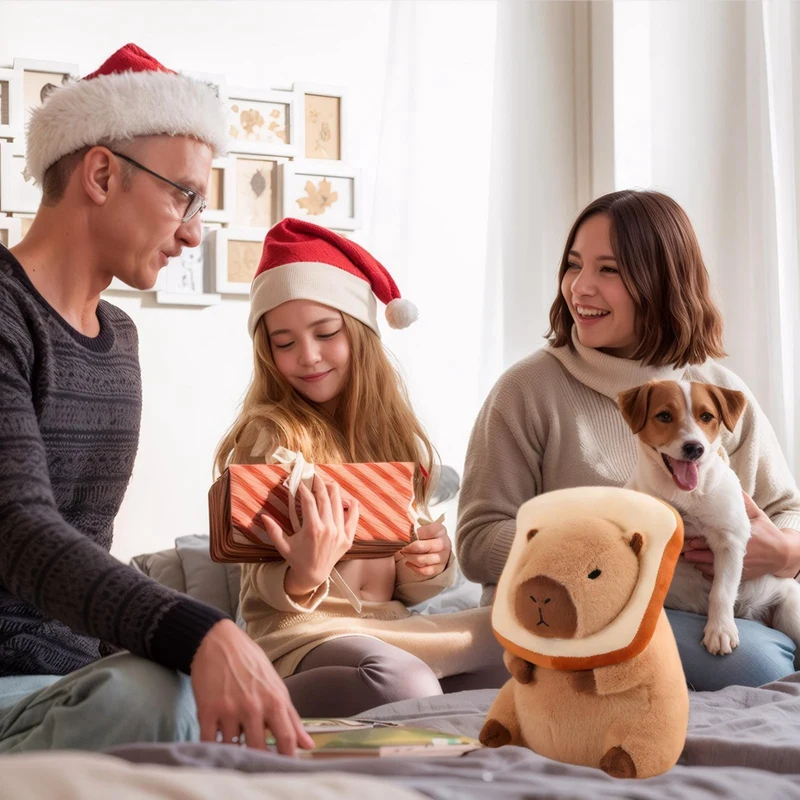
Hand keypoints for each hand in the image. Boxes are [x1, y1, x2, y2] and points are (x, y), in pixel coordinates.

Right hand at [191, 619, 313, 754]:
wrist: (218, 641)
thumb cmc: (250, 663)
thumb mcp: (276, 685)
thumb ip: (292, 717)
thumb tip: (308, 745)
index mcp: (274, 700)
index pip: (286, 740)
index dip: (288, 759)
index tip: (286, 770)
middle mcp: (253, 706)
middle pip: (259, 749)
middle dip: (260, 759)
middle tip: (259, 764)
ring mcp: (229, 709)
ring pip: (233, 747)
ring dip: (234, 750)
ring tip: (235, 743)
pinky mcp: (206, 710)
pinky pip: (209, 741)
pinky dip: (213, 747)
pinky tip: (217, 742)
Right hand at [260, 474, 358, 597]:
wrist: (314, 575)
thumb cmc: (297, 558)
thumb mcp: (283, 545)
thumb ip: (273, 530)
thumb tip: (263, 516)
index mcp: (313, 529)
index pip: (309, 501)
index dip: (304, 489)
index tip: (300, 482)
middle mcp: (328, 528)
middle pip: (325, 498)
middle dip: (318, 484)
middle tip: (314, 476)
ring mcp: (340, 533)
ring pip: (339, 503)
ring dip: (333, 490)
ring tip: (327, 483)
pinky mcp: (348, 537)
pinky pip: (354, 517)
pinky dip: (352, 505)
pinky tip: (347, 498)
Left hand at [394, 521, 451, 582]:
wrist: (441, 548)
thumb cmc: (428, 535)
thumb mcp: (425, 525)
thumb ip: (415, 521)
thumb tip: (401, 514)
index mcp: (440, 530)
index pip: (426, 531)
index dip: (416, 533)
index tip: (410, 534)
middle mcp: (444, 543)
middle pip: (422, 547)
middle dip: (408, 548)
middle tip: (402, 547)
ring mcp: (443, 557)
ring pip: (422, 560)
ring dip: (409, 558)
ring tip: (404, 554)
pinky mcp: (439, 568)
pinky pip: (425, 571)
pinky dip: (414, 567)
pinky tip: (408, 562)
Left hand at [682, 491, 790, 580]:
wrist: (783, 555)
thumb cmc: (768, 532)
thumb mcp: (757, 515)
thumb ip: (744, 503)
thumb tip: (731, 487)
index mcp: (743, 539)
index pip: (716, 542)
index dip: (700, 542)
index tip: (688, 540)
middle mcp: (740, 555)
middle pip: (710, 557)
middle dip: (694, 554)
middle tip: (681, 549)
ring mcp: (739, 567)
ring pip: (712, 569)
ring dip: (698, 564)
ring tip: (686, 557)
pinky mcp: (740, 576)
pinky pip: (719, 577)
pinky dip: (708, 573)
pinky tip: (700, 567)